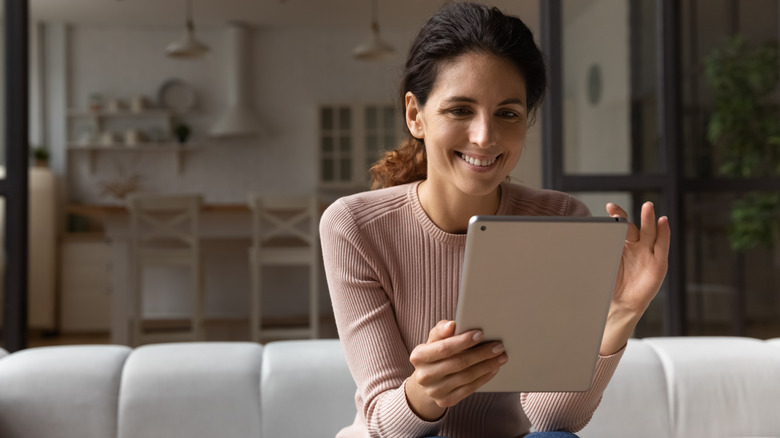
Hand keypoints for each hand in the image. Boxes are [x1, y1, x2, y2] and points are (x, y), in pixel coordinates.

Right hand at [405, 320, 506, 419]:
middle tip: (498, 346)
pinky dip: (484, 378)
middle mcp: (424, 376)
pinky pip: (469, 389)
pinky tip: (493, 369)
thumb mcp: (434, 340)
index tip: (481, 334)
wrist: (427, 379)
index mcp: (418, 356)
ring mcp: (434, 391)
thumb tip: (451, 325)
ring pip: (466, 377)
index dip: (463, 341)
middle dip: (481, 353)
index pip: (444, 348)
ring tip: (500, 357)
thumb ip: (441, 330)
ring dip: (487, 366)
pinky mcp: (445, 401)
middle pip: (458, 363)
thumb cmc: (434, 353)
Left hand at [601, 202, 670, 354]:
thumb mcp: (603, 266)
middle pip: (633, 227)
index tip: (609, 207)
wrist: (622, 305)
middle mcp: (636, 245)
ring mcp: (648, 253)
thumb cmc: (611, 283)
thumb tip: (581, 240)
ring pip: (649, 232)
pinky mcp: (659, 262)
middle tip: (619, 209)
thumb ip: (599, 251)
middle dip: (626, 218)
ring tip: (647, 206)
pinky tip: (663, 222)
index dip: (616, 218)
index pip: (619, 227)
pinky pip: (662, 246)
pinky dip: (664, 233)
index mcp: (621, 243)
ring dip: (649, 219)